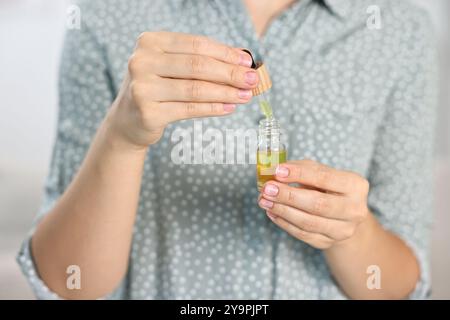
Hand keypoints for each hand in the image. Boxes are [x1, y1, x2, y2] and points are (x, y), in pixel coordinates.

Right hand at [107, 31, 256, 148]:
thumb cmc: (156, 88)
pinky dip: (213, 108)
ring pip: (195, 89)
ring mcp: (143, 88)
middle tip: (252, 80)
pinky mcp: (148, 113)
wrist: (127, 120)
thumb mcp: (171, 67)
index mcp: (150, 42)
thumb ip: (200, 60)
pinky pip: (189, 109)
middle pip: (197, 66)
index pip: (196, 44)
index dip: (225, 53)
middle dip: (230, 73)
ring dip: (226, 92)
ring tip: (246, 96)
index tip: (247, 62)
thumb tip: (242, 61)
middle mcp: (142, 61)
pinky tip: (229, 107)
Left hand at [258, 159, 369, 248]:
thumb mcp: (320, 172)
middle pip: (318, 204)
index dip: (300, 174)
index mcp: (356, 186)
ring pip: (308, 222)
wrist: (343, 215)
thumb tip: (276, 171)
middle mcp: (354, 210)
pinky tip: (271, 212)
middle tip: (267, 189)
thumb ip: (301, 169)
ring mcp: (343, 230)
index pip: (325, 178)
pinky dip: (284, 222)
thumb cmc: (328, 187)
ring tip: (264, 200)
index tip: (278, 171)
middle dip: (289, 196)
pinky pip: (302, 234)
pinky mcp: (328, 242)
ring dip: (282, 210)